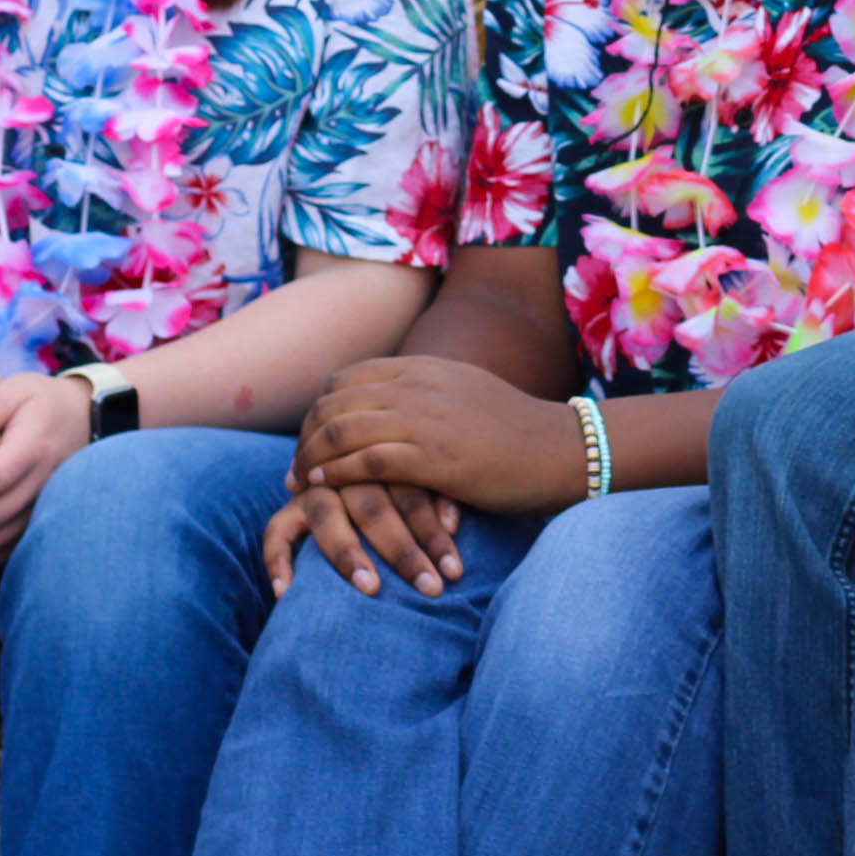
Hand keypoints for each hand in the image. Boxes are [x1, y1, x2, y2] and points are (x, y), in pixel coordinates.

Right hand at [264, 478, 465, 599]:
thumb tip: (454, 531)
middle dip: (403, 551)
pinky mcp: (289, 512)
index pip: (412, 494)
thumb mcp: (430, 488)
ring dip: (349, 553)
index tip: (454, 572)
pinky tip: (288, 593)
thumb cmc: (411, 495)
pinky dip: (280, 561)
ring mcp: (315, 490)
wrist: (357, 474)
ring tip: (372, 589)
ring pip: (327, 517)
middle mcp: (348, 473)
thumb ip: (440, 502)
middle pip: (373, 507)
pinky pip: (276, 534)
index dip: (434, 534)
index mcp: (387, 459)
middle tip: (430, 589)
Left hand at [292, 357, 587, 516]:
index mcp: (422, 367)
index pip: (345, 379)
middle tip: (295, 467)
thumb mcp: (462, 392)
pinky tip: (322, 488)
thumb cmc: (514, 430)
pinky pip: (364, 461)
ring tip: (300, 481)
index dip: (319, 410)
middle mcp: (417, 385)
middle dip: (306, 435)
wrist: (559, 448)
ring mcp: (424, 419)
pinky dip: (334, 475)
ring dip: (311, 457)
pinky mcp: (433, 457)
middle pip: (334, 403)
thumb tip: (389, 405)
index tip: (310, 439)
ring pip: (341, 429)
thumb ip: (423, 392)